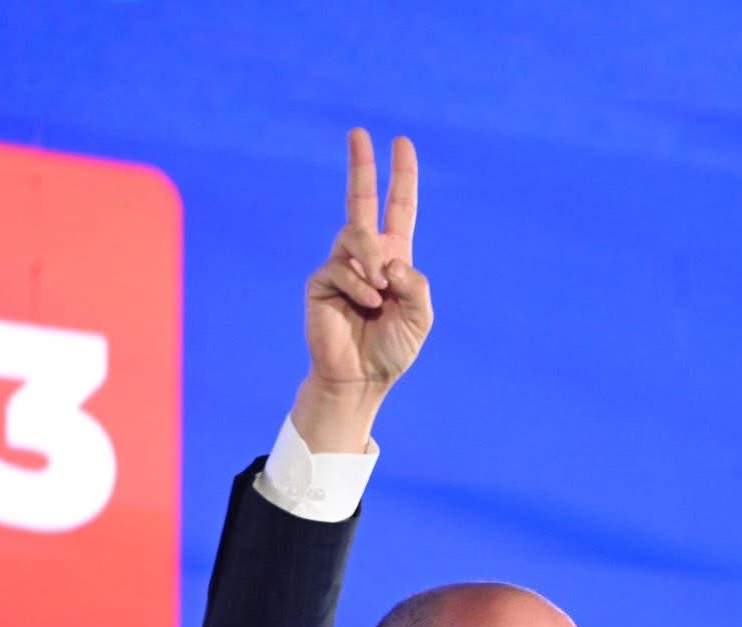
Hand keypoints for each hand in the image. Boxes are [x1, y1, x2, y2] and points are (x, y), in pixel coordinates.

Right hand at [295, 128, 432, 449]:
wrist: (361, 378)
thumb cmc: (392, 349)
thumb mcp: (420, 317)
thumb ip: (416, 284)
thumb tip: (388, 258)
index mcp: (394, 259)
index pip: (398, 210)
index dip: (401, 178)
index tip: (401, 143)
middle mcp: (365, 255)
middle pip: (360, 200)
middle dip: (362, 166)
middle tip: (359, 132)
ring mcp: (340, 264)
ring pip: (357, 236)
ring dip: (373, 262)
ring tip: (379, 296)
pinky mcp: (320, 280)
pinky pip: (341, 267)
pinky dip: (360, 285)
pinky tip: (366, 304)